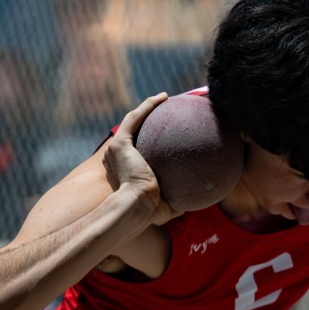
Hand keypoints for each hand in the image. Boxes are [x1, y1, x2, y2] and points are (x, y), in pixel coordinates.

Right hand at [104, 92, 178, 224]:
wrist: (136, 206)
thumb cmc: (150, 211)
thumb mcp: (165, 207)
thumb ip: (176, 201)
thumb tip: (193, 202)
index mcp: (124, 171)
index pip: (137, 151)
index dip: (148, 141)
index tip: (164, 137)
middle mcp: (116, 158)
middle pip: (134, 132)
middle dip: (147, 120)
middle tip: (164, 114)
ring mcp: (115, 149)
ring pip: (132, 120)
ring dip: (147, 108)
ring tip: (164, 98)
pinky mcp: (119, 143)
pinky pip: (135, 118)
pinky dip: (147, 106)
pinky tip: (163, 98)